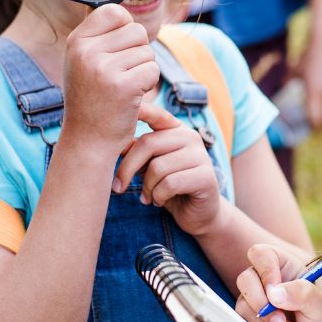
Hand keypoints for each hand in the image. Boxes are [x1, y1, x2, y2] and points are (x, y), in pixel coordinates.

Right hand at [61, 4, 158, 152]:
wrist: (88, 140)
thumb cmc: (90, 97)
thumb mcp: (83, 59)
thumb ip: (93, 29)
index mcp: (76, 41)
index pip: (115, 11)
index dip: (125, 30)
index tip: (117, 52)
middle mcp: (86, 51)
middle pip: (137, 31)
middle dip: (138, 53)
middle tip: (121, 76)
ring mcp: (103, 68)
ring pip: (147, 51)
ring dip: (143, 70)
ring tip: (124, 88)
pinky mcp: (122, 86)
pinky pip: (152, 70)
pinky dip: (148, 85)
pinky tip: (131, 98)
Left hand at [114, 101, 221, 233]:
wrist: (198, 214)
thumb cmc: (170, 187)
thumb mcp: (150, 166)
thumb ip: (137, 152)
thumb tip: (115, 142)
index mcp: (176, 130)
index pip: (156, 114)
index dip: (140, 110)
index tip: (120, 107)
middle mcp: (191, 137)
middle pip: (148, 144)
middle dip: (127, 168)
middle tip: (118, 187)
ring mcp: (201, 155)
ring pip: (158, 167)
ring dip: (147, 187)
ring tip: (148, 196)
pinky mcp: (206, 177)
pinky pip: (169, 184)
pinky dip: (158, 196)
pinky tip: (159, 201)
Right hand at [234, 244, 321, 321]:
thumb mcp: (320, 307)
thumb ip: (302, 293)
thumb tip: (273, 293)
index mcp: (284, 267)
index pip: (261, 254)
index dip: (265, 270)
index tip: (276, 290)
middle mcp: (266, 281)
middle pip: (245, 277)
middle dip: (261, 301)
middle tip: (281, 319)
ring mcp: (255, 301)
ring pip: (241, 301)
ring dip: (263, 319)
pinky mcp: (248, 321)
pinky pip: (240, 321)